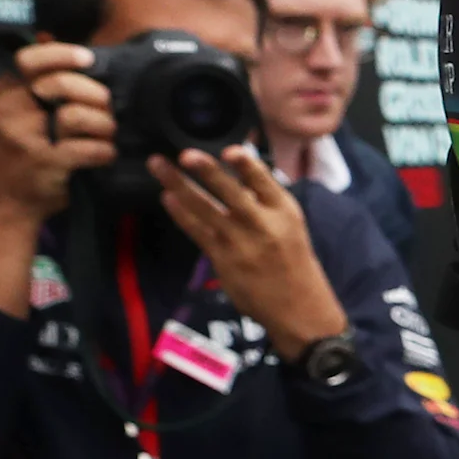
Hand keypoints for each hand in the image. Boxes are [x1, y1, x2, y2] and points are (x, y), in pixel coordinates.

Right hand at [0, 44, 124, 216]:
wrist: (12, 201)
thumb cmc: (28, 151)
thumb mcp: (24, 111)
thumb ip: (41, 81)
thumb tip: (51, 35)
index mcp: (7, 91)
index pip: (30, 59)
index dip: (63, 55)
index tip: (88, 60)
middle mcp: (11, 110)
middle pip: (63, 85)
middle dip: (97, 96)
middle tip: (106, 109)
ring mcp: (26, 137)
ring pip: (79, 116)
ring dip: (105, 126)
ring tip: (106, 135)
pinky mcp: (45, 163)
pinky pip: (90, 149)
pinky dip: (105, 152)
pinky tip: (105, 155)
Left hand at [148, 147, 349, 359]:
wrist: (300, 308)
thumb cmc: (293, 262)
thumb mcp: (289, 226)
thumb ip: (264, 201)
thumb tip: (230, 175)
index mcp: (285, 211)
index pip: (265, 182)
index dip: (247, 165)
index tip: (230, 150)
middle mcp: (263, 224)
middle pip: (231, 193)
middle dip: (208, 172)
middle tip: (186, 154)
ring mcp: (241, 243)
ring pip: (205, 208)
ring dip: (178, 185)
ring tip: (158, 165)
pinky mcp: (224, 259)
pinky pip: (197, 231)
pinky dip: (181, 213)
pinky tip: (167, 198)